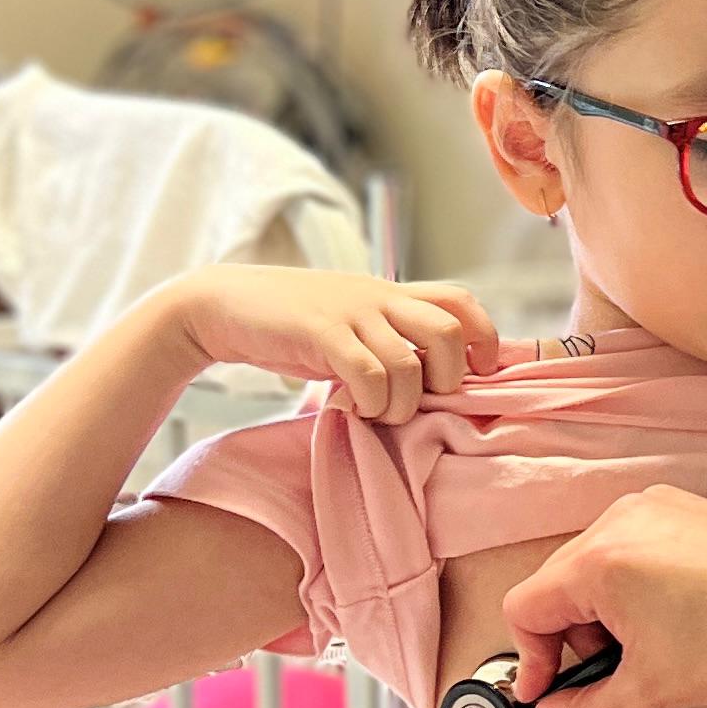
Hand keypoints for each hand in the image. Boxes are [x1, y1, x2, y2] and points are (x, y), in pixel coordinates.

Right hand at [168, 267, 499, 426]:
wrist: (223, 306)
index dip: (483, 336)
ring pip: (410, 363)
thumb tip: (429, 383)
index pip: (461, 301)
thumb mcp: (349, 324)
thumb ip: (386, 340)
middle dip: (448, 377)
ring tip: (380, 413)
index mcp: (390, 294)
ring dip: (403, 402)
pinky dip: (370, 401)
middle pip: (449, 331)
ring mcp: (350, 313)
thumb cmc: (291, 326)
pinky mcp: (321, 332)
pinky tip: (354, 408)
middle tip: (423, 399)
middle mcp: (378, 298)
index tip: (477, 371)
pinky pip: (368, 373)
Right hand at [496, 482, 706, 707]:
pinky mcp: (678, 508)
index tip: (549, 690)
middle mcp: (617, 521)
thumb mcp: (656, 690)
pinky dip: (634, 589)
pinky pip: (630, 551)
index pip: (525, 609)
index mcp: (599, 561)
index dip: (531, 660)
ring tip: (654, 646)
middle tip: (614, 672)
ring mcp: (650, 508)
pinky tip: (674, 617)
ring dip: (606, 616)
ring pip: (593, 569)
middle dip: (575, 640)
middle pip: (557, 587)